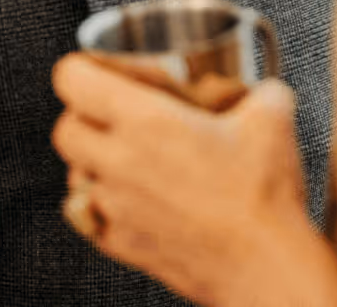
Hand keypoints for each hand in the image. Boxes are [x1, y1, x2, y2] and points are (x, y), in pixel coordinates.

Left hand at [52, 55, 333, 306]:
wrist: (264, 269)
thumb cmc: (263, 195)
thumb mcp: (272, 115)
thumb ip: (259, 90)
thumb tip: (261, 89)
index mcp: (145, 121)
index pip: (72, 79)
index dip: (83, 67)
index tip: (102, 70)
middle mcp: (119, 163)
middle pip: (64, 129)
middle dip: (82, 114)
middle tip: (111, 112)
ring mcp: (116, 209)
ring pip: (72, 174)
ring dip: (89, 160)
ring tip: (124, 154)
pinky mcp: (122, 247)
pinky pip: (88, 217)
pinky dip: (99, 204)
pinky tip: (131, 197)